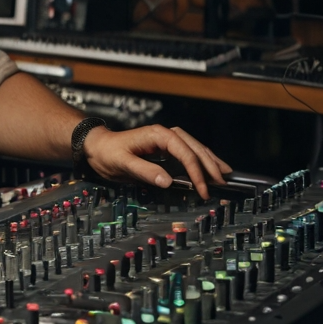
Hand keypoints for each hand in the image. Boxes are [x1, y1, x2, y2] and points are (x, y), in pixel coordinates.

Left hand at [82, 124, 230, 198]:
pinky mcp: (165, 147)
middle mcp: (165, 134)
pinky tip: (209, 167)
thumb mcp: (123, 164)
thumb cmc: (108, 153)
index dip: (196, 172)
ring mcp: (166, 139)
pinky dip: (201, 159)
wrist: (97, 147)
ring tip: (225, 173)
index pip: (185, 152)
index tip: (202, 189)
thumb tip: (168, 181)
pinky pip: (188, 151)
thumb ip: (145, 171)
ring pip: (195, 147)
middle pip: (195, 147)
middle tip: (222, 182)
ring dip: (210, 160)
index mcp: (157, 135)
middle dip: (210, 165)